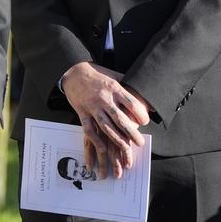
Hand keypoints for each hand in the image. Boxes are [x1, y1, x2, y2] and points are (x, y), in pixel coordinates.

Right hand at [61, 62, 149, 178]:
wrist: (74, 71)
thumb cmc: (98, 74)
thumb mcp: (115, 75)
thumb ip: (129, 86)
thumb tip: (146, 96)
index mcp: (114, 88)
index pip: (131, 103)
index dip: (140, 114)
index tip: (145, 122)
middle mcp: (104, 98)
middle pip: (120, 118)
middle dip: (132, 132)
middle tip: (140, 142)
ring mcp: (92, 106)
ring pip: (106, 126)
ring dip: (117, 140)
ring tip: (126, 150)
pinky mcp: (82, 112)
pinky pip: (89, 129)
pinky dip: (96, 140)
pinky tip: (103, 150)